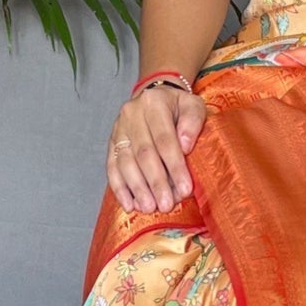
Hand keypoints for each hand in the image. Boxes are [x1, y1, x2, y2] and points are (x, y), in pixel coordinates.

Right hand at [107, 83, 206, 211]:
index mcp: (154, 103)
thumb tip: (185, 146)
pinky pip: (112, 167)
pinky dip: (119, 188)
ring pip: (125, 162)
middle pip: (143, 153)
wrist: (157, 97)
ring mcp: (119, 128)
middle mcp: (132, 114)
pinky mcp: (111, 142)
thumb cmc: (178, 107)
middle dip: (156, 182)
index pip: (164, 139)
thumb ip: (193, 122)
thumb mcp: (193, 105)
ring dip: (137, 188)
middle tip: (166, 204)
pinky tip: (129, 204)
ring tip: (149, 207)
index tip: (185, 189)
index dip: (175, 166)